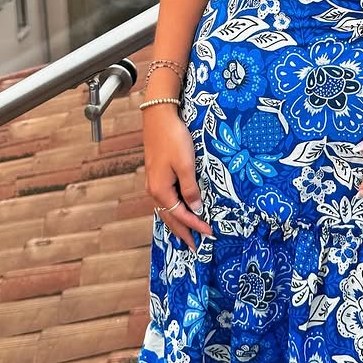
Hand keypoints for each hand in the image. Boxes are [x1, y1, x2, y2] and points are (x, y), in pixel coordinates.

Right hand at [142, 107, 214, 251]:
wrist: (158, 116)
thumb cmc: (173, 138)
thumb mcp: (186, 165)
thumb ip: (190, 189)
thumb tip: (196, 209)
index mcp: (161, 190)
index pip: (181, 216)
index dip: (195, 226)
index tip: (209, 234)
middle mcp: (154, 190)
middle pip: (169, 217)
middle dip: (183, 232)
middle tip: (195, 247)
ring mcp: (153, 182)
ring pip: (165, 210)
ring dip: (176, 223)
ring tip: (186, 234)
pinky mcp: (155, 174)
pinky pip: (164, 200)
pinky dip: (172, 210)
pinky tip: (177, 210)